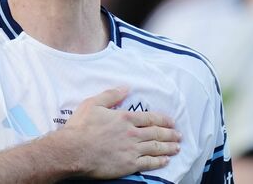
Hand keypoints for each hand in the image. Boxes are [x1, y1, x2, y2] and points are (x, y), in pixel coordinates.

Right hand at [62, 87, 180, 178]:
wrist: (73, 151)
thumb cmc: (80, 128)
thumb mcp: (93, 104)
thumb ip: (111, 95)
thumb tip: (126, 87)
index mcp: (125, 118)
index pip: (150, 118)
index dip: (163, 120)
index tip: (171, 122)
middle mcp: (132, 133)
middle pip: (156, 133)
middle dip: (170, 134)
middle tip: (179, 135)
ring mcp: (132, 150)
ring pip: (156, 147)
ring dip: (168, 147)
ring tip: (177, 148)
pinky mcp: (128, 164)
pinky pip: (148, 163)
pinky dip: (159, 162)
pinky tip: (165, 161)